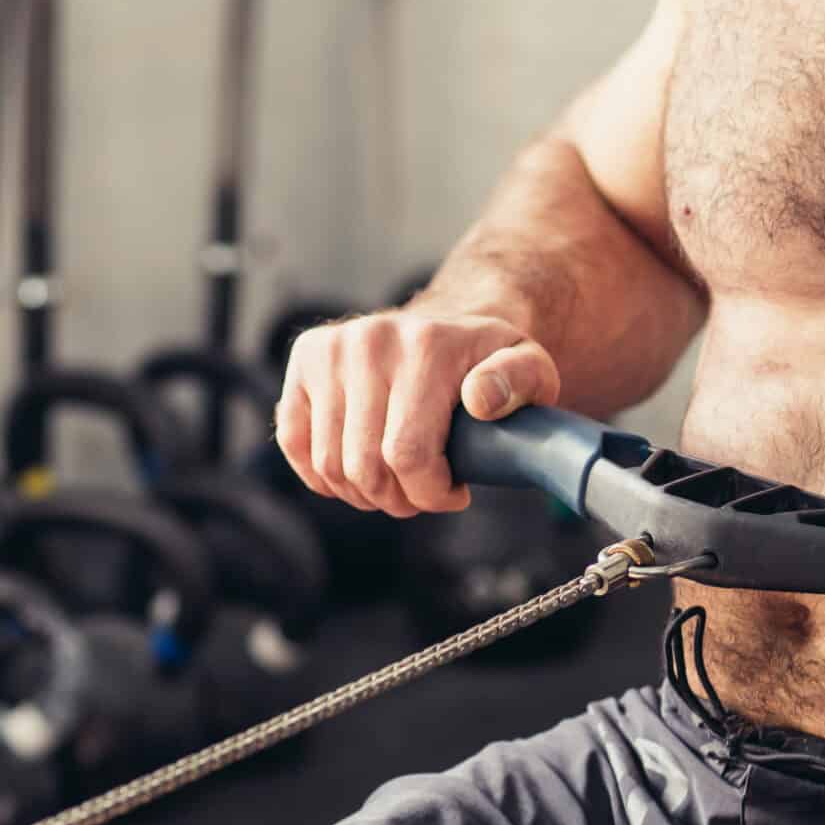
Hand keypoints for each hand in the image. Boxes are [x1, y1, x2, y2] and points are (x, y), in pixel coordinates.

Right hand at [273, 307, 560, 518]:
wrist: (449, 326)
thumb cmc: (489, 364)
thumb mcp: (529, 368)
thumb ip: (521, 383)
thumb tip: (480, 400)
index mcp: (427, 345)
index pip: (407, 455)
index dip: (431, 494)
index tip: (454, 492)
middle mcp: (370, 340)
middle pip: (364, 467)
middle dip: (399, 498)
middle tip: (423, 492)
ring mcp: (331, 348)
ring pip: (329, 465)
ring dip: (364, 492)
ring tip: (396, 481)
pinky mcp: (304, 360)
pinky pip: (294, 444)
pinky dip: (323, 475)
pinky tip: (358, 472)